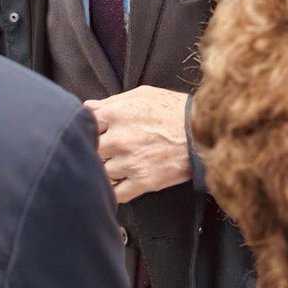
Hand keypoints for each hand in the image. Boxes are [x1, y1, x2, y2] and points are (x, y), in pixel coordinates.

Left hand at [86, 85, 189, 202]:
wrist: (202, 133)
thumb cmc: (174, 110)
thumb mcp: (142, 94)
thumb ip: (111, 101)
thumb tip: (89, 107)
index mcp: (116, 114)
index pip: (85, 122)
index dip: (88, 127)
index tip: (93, 130)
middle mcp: (119, 139)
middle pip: (90, 148)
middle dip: (95, 148)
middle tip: (102, 149)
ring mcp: (129, 162)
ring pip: (100, 171)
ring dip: (103, 169)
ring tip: (113, 164)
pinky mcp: (142, 181)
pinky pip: (116, 193)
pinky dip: (112, 191)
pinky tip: (116, 183)